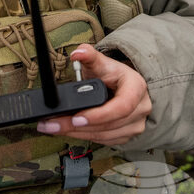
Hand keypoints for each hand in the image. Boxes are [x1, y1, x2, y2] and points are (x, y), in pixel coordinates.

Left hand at [36, 44, 151, 145]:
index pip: (122, 106)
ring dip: (77, 134)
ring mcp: (134, 125)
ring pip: (104, 136)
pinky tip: (68, 131)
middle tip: (54, 124)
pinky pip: (103, 141)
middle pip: (109, 125)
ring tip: (55, 127)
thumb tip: (78, 53)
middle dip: (78, 127)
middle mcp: (140, 109)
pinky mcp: (125, 135)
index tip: (76, 118)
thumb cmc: (112, 75)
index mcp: (136, 88)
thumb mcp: (101, 63)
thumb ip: (89, 55)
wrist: (121, 86)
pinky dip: (84, 137)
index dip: (99, 115)